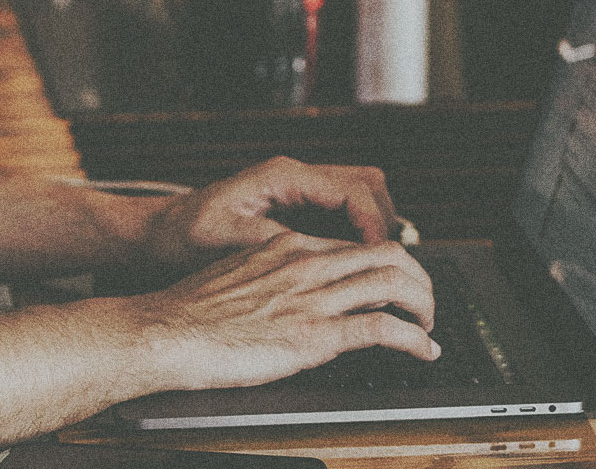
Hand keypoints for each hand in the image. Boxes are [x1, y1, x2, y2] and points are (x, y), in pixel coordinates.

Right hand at [118, 232, 438, 391]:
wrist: (165, 331)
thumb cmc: (187, 312)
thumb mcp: (234, 276)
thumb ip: (269, 276)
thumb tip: (288, 293)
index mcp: (286, 247)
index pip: (354, 245)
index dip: (386, 263)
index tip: (396, 282)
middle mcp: (306, 264)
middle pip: (387, 253)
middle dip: (419, 277)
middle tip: (425, 302)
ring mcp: (313, 298)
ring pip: (394, 283)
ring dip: (425, 305)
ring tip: (431, 325)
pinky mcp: (315, 335)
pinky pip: (383, 329)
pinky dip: (415, 340)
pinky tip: (424, 351)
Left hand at [142, 157, 397, 266]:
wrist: (158, 235)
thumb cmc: (185, 237)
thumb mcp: (228, 243)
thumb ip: (277, 244)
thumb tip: (323, 256)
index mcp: (282, 177)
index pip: (352, 190)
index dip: (374, 225)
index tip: (381, 259)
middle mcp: (295, 176)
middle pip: (367, 185)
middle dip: (385, 222)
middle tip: (389, 265)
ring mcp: (298, 189)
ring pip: (360, 196)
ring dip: (374, 228)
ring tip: (377, 269)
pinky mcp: (296, 207)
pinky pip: (342, 213)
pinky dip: (356, 236)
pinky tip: (352, 269)